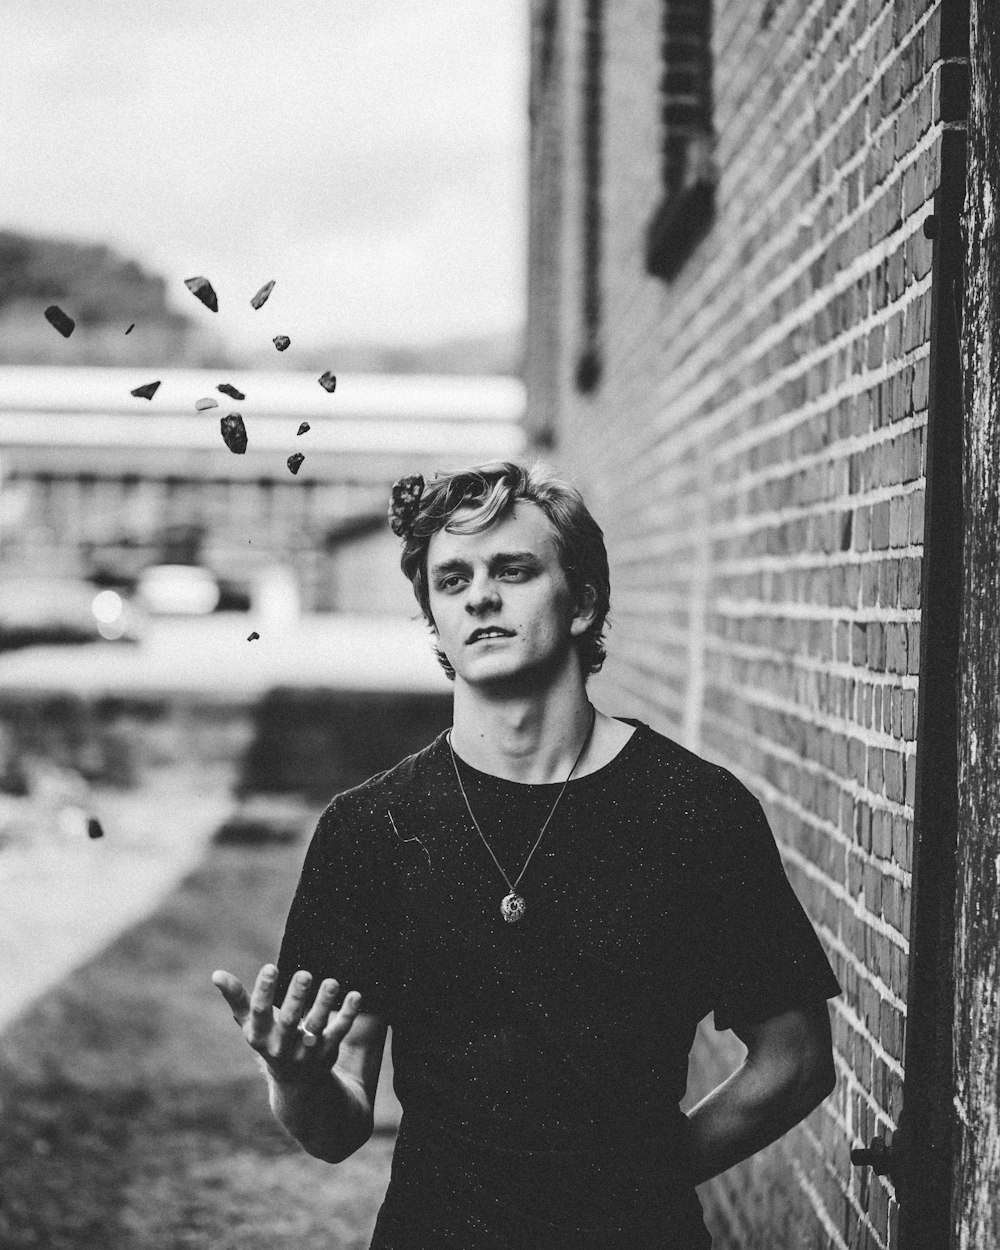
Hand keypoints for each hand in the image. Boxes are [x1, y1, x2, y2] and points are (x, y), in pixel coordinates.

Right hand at [212, 962, 362, 1086]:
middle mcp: (282, 1046)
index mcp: (261, 1036)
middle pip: (289, 1021)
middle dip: (296, 998)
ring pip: (317, 1026)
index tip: (270, 967)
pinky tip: (356, 995)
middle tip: (305, 974)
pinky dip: (348, 1014)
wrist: (296, 1083)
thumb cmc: (270, 1040)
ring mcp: (306, 1050)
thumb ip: (237, 999)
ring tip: (332, 982)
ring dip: (324, 1004)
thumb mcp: (251, 1024)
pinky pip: (339, 1031)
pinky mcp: (327, 1051)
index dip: (263, 991)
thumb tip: (216, 974)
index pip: (260, 1013)